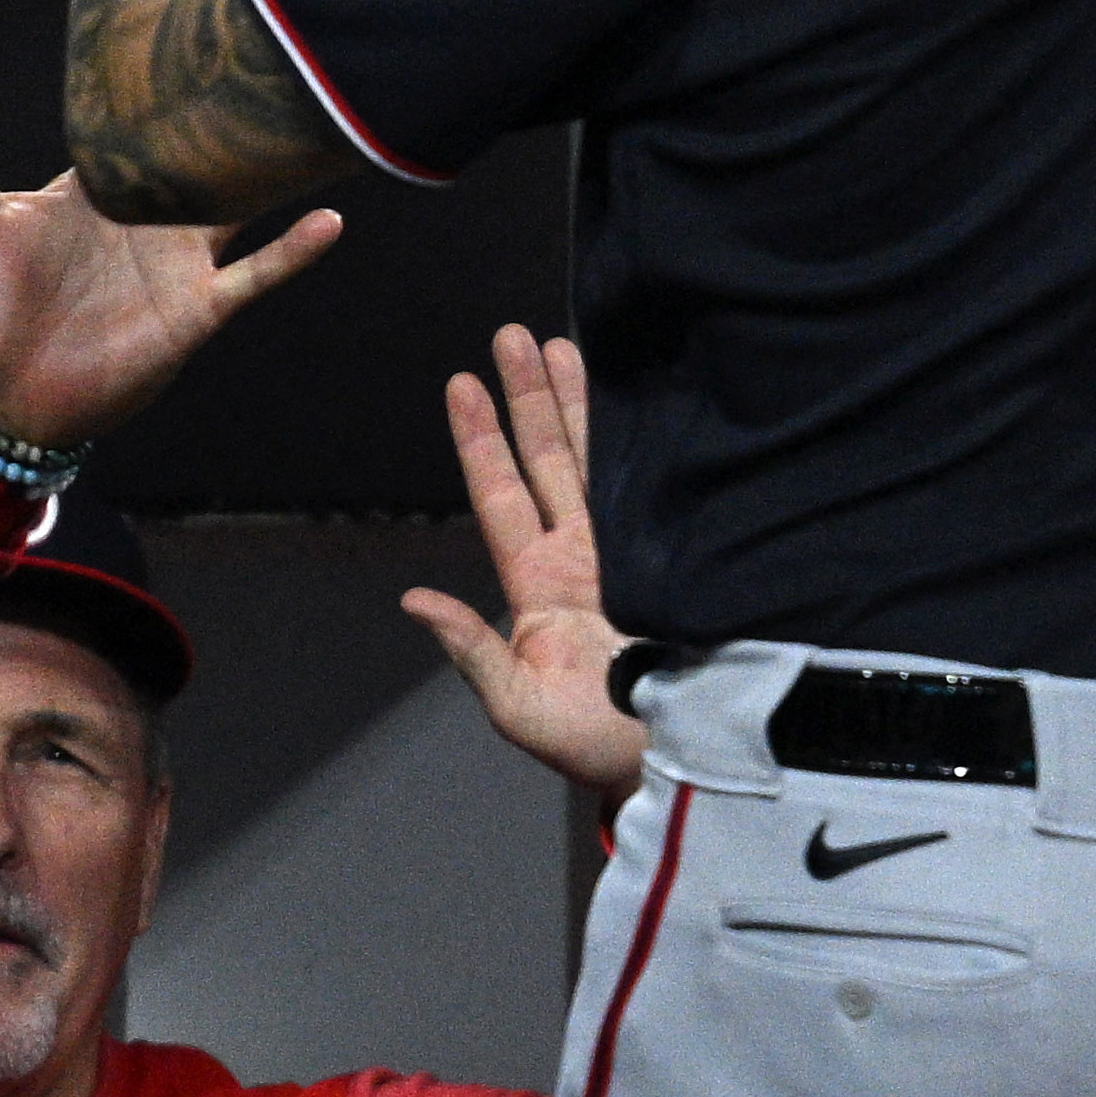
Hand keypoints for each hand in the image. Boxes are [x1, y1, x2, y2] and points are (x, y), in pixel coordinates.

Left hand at [0, 83, 337, 459]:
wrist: (2, 396)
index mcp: (94, 191)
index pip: (139, 129)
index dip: (165, 90)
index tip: (195, 37)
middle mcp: (146, 220)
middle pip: (203, 161)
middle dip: (235, 121)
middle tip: (275, 64)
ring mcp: (177, 263)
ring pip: (241, 208)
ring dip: (275, 175)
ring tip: (317, 128)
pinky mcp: (197, 309)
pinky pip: (254, 275)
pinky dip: (292, 252)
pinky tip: (328, 222)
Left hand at [403, 325, 645, 797]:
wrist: (679, 761)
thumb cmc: (594, 748)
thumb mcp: (518, 708)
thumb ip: (473, 652)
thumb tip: (415, 600)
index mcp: (538, 587)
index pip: (501, 496)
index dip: (480, 440)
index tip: (462, 382)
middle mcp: (580, 558)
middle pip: (547, 461)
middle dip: (528, 398)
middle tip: (513, 335)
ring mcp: (629, 555)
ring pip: (596, 463)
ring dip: (578, 404)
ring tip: (564, 343)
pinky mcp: (679, 560)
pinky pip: (654, 490)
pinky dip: (643, 442)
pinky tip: (640, 398)